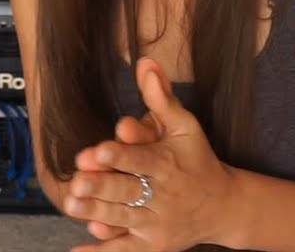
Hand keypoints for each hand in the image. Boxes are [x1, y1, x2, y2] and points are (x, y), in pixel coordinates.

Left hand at [64, 58, 235, 251]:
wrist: (223, 206)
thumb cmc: (197, 159)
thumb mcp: (185, 125)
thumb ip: (161, 97)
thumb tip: (145, 62)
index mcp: (168, 164)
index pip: (142, 158)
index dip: (121, 153)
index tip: (100, 148)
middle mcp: (163, 195)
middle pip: (128, 190)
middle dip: (102, 185)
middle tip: (78, 181)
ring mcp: (157, 223)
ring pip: (123, 218)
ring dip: (96, 213)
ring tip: (72, 204)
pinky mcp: (152, 245)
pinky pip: (125, 251)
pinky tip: (77, 251)